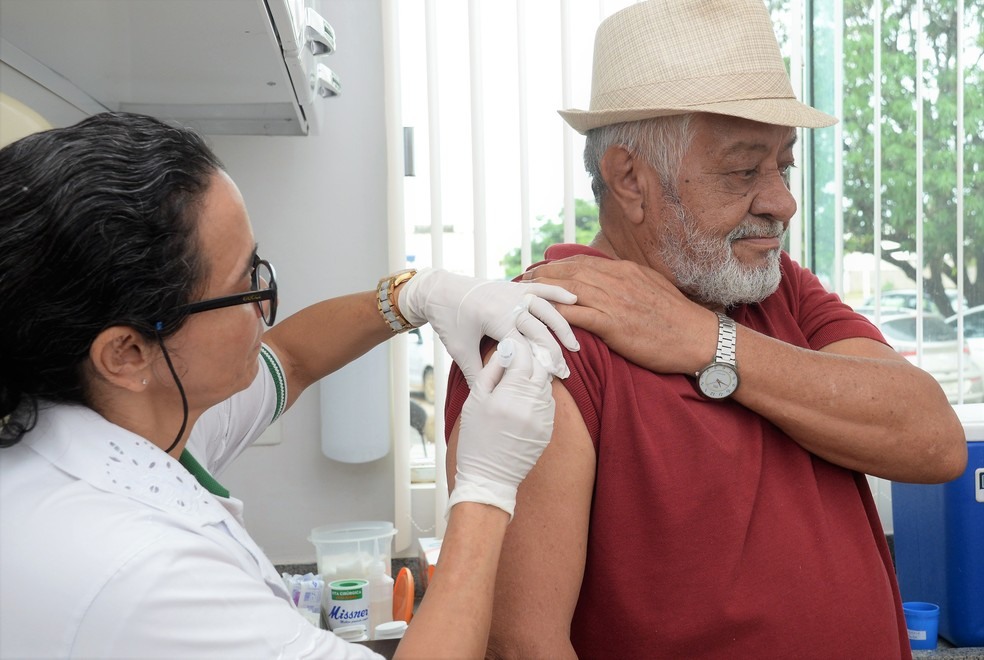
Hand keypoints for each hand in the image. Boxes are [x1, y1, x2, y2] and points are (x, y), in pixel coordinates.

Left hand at [398, 268, 579, 384]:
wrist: (438, 290)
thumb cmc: (448, 321)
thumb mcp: (460, 350)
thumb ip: (477, 373)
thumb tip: (487, 399)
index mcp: (495, 318)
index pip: (526, 345)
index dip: (538, 364)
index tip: (549, 381)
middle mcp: (508, 303)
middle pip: (540, 329)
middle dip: (554, 352)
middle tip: (564, 372)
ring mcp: (512, 292)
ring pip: (546, 309)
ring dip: (562, 327)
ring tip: (574, 346)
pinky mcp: (513, 286)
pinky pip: (540, 288)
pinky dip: (557, 293)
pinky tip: (573, 299)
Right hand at [449, 336, 553, 518]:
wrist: (488, 477)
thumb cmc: (475, 439)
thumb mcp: (475, 401)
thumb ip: (490, 372)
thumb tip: (505, 351)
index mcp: (509, 397)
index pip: (523, 358)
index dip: (518, 347)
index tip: (510, 345)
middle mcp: (530, 406)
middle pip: (540, 368)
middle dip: (530, 359)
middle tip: (517, 357)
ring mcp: (543, 419)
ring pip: (546, 384)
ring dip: (535, 376)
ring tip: (518, 378)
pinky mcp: (548, 430)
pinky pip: (548, 402)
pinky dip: (538, 395)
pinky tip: (524, 399)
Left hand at [522, 255, 716, 374]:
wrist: (700, 339)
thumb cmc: (678, 320)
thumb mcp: (652, 289)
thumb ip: (629, 283)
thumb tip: (609, 283)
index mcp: (625, 271)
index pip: (581, 262)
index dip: (555, 266)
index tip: (538, 272)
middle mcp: (617, 280)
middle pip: (568, 272)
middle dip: (540, 276)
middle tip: (519, 283)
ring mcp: (614, 301)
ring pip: (567, 289)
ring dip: (540, 292)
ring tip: (520, 297)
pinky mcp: (613, 324)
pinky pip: (575, 315)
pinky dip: (554, 314)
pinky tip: (538, 316)